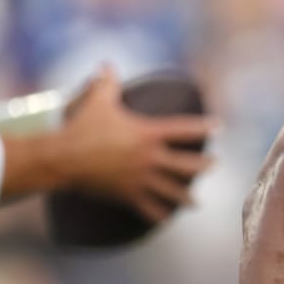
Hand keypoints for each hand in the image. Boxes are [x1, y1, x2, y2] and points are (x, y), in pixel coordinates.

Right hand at [56, 67, 211, 222]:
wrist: (64, 157)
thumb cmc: (83, 126)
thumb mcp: (98, 100)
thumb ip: (107, 82)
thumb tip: (106, 63)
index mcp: (148, 133)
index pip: (184, 129)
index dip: (204, 128)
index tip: (219, 127)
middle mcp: (150, 157)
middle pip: (187, 165)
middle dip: (204, 166)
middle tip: (214, 165)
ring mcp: (140, 178)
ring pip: (172, 191)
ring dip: (187, 197)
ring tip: (197, 203)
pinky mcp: (127, 194)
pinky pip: (148, 207)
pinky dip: (158, 214)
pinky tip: (167, 219)